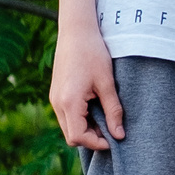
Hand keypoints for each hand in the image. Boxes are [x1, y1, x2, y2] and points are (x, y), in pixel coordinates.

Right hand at [50, 23, 123, 151]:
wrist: (76, 32)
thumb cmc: (93, 53)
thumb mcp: (107, 82)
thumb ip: (113, 110)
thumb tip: (120, 135)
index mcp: (69, 102)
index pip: (78, 137)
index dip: (96, 143)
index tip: (113, 138)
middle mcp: (57, 104)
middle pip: (71, 136)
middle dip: (91, 138)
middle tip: (111, 127)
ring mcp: (54, 99)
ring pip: (68, 127)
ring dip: (86, 128)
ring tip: (105, 115)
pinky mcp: (56, 94)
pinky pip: (66, 116)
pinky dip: (80, 118)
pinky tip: (95, 107)